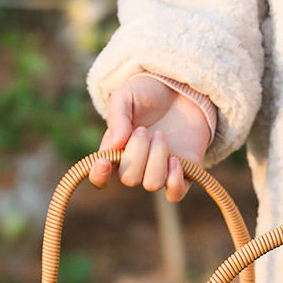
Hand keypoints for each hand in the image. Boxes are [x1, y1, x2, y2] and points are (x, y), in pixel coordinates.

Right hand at [88, 76, 211, 200]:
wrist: (180, 88)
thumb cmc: (148, 93)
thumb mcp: (126, 96)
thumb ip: (118, 116)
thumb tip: (117, 143)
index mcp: (115, 151)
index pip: (100, 177)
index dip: (99, 176)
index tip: (105, 162)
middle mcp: (135, 166)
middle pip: (129, 178)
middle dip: (137, 153)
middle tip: (145, 129)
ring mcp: (159, 171)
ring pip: (152, 184)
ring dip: (157, 158)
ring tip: (161, 136)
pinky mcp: (182, 173)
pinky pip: (175, 193)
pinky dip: (174, 180)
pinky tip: (176, 159)